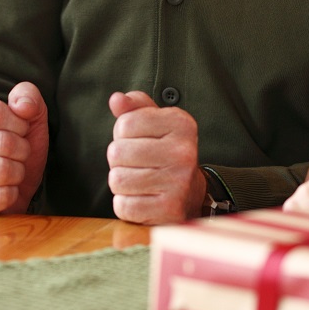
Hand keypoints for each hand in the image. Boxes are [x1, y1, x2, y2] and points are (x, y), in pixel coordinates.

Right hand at [0, 83, 48, 214]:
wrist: (14, 181)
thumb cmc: (17, 143)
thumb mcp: (30, 114)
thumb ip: (28, 96)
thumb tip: (22, 105)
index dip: (19, 124)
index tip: (20, 129)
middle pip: (1, 143)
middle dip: (21, 150)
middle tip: (19, 153)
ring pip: (0, 170)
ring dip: (17, 172)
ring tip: (12, 169)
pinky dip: (10, 194)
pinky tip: (5, 188)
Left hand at [106, 91, 205, 224]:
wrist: (191, 194)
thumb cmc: (164, 152)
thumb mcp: (155, 123)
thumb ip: (134, 107)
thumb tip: (116, 99)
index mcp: (181, 124)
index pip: (125, 124)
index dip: (123, 134)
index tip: (140, 141)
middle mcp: (184, 152)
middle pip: (117, 152)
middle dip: (119, 159)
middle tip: (137, 164)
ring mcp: (178, 182)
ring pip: (117, 180)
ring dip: (121, 182)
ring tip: (140, 180)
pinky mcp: (169, 210)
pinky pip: (123, 206)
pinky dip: (126, 204)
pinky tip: (142, 198)